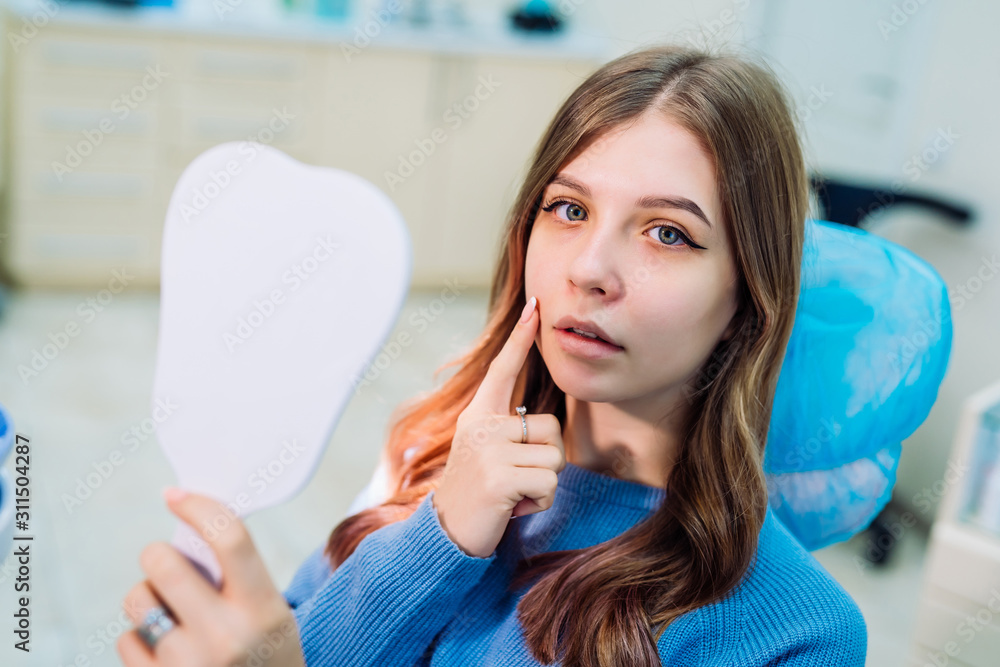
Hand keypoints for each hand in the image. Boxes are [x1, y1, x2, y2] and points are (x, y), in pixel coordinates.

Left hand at [117, 488, 305, 666]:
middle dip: (158, 556)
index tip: (175, 495)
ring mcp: (188, 666)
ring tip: (172, 616)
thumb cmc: (265, 656)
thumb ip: (239, 576)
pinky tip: (166, 652)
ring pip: (138, 599)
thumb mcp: (272, 614)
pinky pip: (125, 641)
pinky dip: (139, 640)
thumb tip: (190, 524)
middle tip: (167, 564)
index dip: (198, 506)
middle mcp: (226, 636)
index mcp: (264, 609)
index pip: (229, 538)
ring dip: (148, 599)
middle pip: (164, 563)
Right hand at [433, 296, 566, 558]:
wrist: (449, 532)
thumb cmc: (480, 492)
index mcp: (478, 415)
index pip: (503, 369)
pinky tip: (513, 506)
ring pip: (554, 458)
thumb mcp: (489, 452)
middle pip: (552, 429)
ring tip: (512, 493)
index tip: (535, 305)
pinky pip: (548, 483)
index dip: (520, 338)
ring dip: (543, 484)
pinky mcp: (498, 477)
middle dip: (545, 461)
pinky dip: (539, 502)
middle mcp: (480, 425)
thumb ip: (509, 431)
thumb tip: (543, 422)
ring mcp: (487, 450)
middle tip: (515, 478)